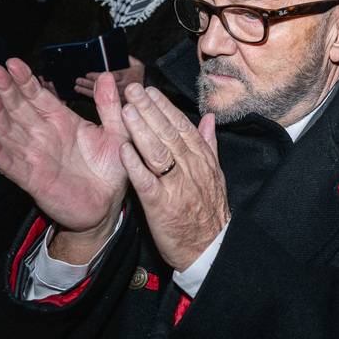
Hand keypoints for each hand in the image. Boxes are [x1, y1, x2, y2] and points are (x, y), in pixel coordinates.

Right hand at [0, 60, 128, 251]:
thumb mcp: (117, 131)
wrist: (110, 204)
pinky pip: (10, 163)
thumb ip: (109, 105)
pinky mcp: (32, 178)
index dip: (25, 80)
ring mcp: (35, 156)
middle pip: (18, 108)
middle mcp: (43, 135)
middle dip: (5, 89)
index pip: (38, 96)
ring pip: (9, 131)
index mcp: (62, 121)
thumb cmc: (112, 168)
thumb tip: (104, 75)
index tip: (12, 62)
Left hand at [75, 55, 145, 100]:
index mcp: (129, 78)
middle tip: (78, 80)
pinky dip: (91, 98)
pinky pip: (101, 103)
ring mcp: (120, 100)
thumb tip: (121, 54)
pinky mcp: (117, 107)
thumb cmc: (139, 81)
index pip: (110, 76)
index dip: (97, 75)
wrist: (147, 97)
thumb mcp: (138, 67)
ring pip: (101, 96)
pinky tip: (83, 94)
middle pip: (103, 86)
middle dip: (88, 83)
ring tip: (77, 87)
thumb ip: (129, 59)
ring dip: (87, 91)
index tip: (87, 74)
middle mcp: (125, 89)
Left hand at [117, 84, 229, 271]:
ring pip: (158, 153)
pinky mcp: (162, 206)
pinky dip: (135, 164)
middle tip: (133, 90)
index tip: (150, 91)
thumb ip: (208, 144)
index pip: (182, 127)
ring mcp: (177, 187)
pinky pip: (147, 182)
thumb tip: (209, 118)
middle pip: (168, 134)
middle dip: (150, 110)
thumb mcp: (215, 175)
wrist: (211, 248)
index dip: (166, 108)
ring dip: (142, 130)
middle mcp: (191, 169)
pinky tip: (123, 149)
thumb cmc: (209, 212)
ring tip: (126, 110)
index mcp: (203, 160)